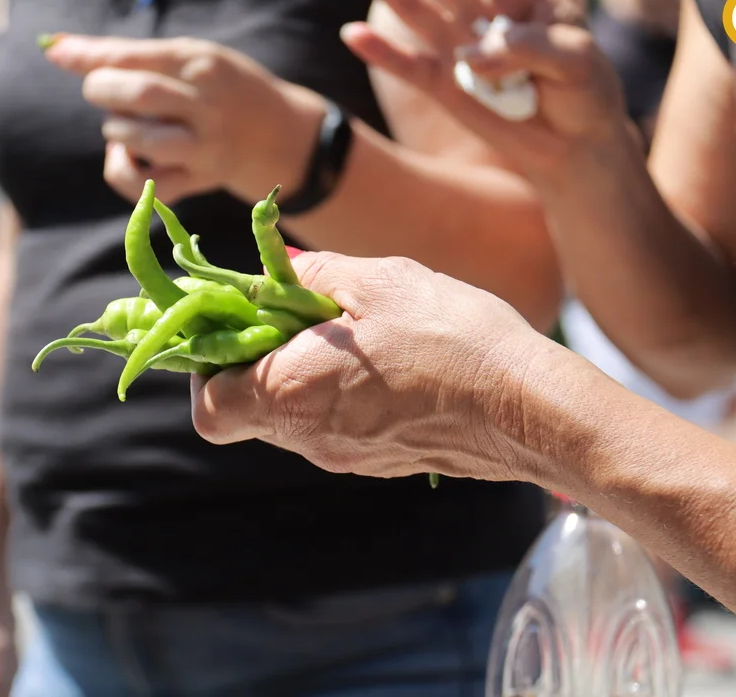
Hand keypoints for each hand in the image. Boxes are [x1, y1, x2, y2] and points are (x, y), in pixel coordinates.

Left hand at [42, 35, 324, 204]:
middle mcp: (206, 104)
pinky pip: (147, 186)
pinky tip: (128, 158)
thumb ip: (135, 56)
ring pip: (141, 139)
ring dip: (116, 131)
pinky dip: (123, 172)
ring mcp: (205, 146)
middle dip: (103, 91)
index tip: (56, 53)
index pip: (136, 57)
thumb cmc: (226, 90)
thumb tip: (57, 49)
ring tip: (124, 126)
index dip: (90, 56)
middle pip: (139, 95)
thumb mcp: (195, 59)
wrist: (286, 138)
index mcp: (203, 64)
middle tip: (100, 91)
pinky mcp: (201, 180)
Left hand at [190, 251, 549, 481]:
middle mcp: (309, 440)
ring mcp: (344, 458)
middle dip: (253, 360)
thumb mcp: (374, 281)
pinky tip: (379, 360)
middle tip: (292, 313)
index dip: (206, 365)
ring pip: (289, 417)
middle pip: (245, 410)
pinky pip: (331, 427)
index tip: (236, 322)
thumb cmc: (451, 338)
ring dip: (297, 374)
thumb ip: (306, 276)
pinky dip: (333, 394)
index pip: (208, 405)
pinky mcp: (378, 462)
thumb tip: (267, 272)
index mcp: (291, 394)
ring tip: (345, 330)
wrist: (529, 408)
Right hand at [342, 0, 627, 182]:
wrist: (576, 142)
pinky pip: (408, 67)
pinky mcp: (444, 85)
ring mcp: (459, 48)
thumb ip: (526, 47)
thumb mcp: (575, 60)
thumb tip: (471, 56)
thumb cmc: (585, 90)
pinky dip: (382, 54)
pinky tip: (353, 35)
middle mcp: (483, 13)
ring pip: (417, 12)